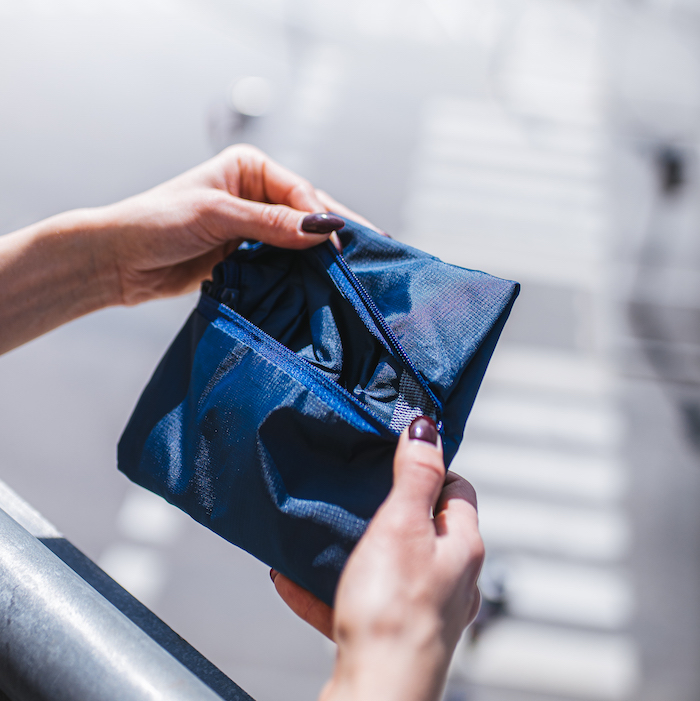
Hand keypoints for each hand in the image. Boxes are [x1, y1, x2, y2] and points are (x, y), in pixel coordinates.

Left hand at [98, 144, 345, 305]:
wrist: (120, 261)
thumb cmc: (156, 222)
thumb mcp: (217, 215)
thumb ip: (271, 222)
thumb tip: (323, 228)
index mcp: (250, 168)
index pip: (299, 192)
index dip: (321, 218)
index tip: (337, 245)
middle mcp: (255, 193)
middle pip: (306, 214)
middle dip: (332, 234)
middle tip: (366, 256)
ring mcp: (253, 226)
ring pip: (299, 240)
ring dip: (319, 256)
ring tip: (352, 274)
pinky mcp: (247, 255)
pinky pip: (283, 262)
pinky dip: (301, 272)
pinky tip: (321, 284)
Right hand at [272, 417, 483, 700]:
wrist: (377, 693)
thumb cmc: (394, 612)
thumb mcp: (402, 525)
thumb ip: (416, 475)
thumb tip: (428, 429)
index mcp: (461, 547)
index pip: (458, 489)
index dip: (430, 467)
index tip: (397, 457)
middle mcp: (451, 579)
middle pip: (423, 527)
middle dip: (387, 508)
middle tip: (355, 493)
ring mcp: (423, 610)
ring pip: (388, 564)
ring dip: (354, 550)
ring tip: (322, 536)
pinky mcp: (392, 635)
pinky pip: (359, 601)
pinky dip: (331, 589)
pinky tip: (293, 581)